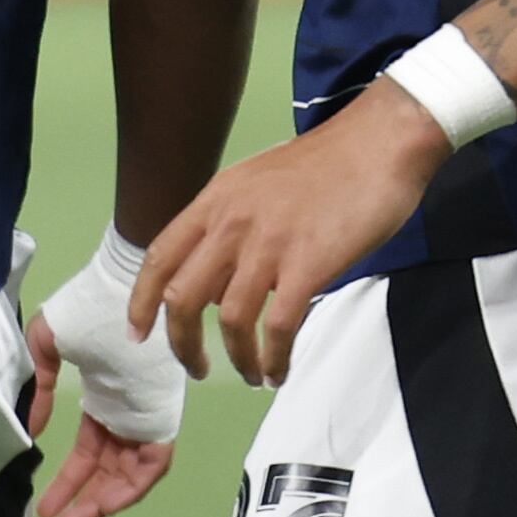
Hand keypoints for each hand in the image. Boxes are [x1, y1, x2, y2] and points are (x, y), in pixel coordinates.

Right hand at [26, 229, 182, 516]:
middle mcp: (127, 419)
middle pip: (107, 477)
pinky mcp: (161, 419)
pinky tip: (101, 504)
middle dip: (81, 509)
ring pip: (129, 480)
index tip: (43, 510)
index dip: (66, 485)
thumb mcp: (49, 344)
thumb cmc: (87, 308)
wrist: (121, 286)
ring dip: (100, 507)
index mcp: (105, 404)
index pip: (89, 457)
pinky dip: (128, 489)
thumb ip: (38, 384)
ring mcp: (145, 420)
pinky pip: (150, 467)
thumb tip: (32, 426)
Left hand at [134, 84, 450, 386]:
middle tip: (197, 368)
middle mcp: (232, 222)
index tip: (137, 332)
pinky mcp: (309, 263)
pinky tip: (278, 370)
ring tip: (251, 375)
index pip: (160, 257)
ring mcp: (269, 243)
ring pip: (230, 319)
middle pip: (183, 297)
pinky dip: (273, 358)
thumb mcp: (257, 183)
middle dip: (182, 344)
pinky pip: (277, 327)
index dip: (141, 301)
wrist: (379, 141)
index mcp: (216, 200)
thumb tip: (219, 277)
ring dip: (237, 358)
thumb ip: (231, 223)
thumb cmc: (326, 164)